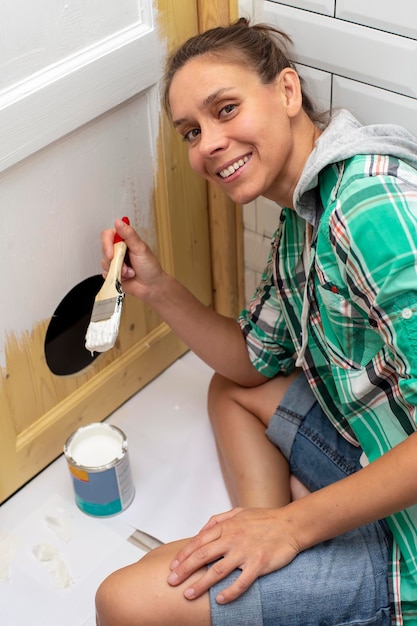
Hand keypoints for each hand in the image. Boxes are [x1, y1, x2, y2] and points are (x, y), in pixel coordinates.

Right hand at [101, 219, 164, 299]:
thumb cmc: (150, 266)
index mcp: (124, 240)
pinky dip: (115, 277)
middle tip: (128, 266)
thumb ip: (129, 235)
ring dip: (118, 270)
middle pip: (104, 250)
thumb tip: (119, 222)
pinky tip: (126, 278)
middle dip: (116, 261)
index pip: (107, 235)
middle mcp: (118, 249)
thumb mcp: (140, 248)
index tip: (112, 254)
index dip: (106, 244)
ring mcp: (114, 261)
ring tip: (130, 273)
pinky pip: (105, 274)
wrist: (151, 286)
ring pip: (104, 263)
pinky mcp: (112, 273)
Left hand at [167, 507, 300, 603]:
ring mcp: (245, 552)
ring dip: (200, 584)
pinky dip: (229, 592)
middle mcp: (232, 539)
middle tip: (171, 581)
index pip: (199, 541)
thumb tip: (202, 530)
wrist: (290, 524)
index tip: (173, 566)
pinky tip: (220, 600)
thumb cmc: (265, 519)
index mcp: (226, 526)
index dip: (184, 554)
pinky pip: (241, 582)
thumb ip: (218, 520)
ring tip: (188, 594)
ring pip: (217, 571)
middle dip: (184, 570)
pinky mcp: (258, 564)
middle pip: (202, 556)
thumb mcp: (238, 512)